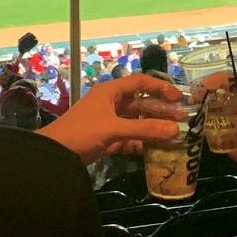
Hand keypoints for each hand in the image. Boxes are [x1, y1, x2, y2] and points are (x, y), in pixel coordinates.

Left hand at [36, 72, 187, 163]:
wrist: (54, 154)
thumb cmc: (82, 132)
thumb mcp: (114, 129)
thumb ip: (144, 129)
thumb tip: (175, 129)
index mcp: (109, 92)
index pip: (139, 82)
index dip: (160, 87)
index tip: (178, 97)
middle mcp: (110, 103)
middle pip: (140, 103)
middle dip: (160, 110)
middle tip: (182, 118)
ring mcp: (108, 121)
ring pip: (135, 121)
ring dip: (152, 127)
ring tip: (173, 134)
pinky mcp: (106, 138)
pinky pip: (128, 137)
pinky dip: (141, 141)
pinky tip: (156, 148)